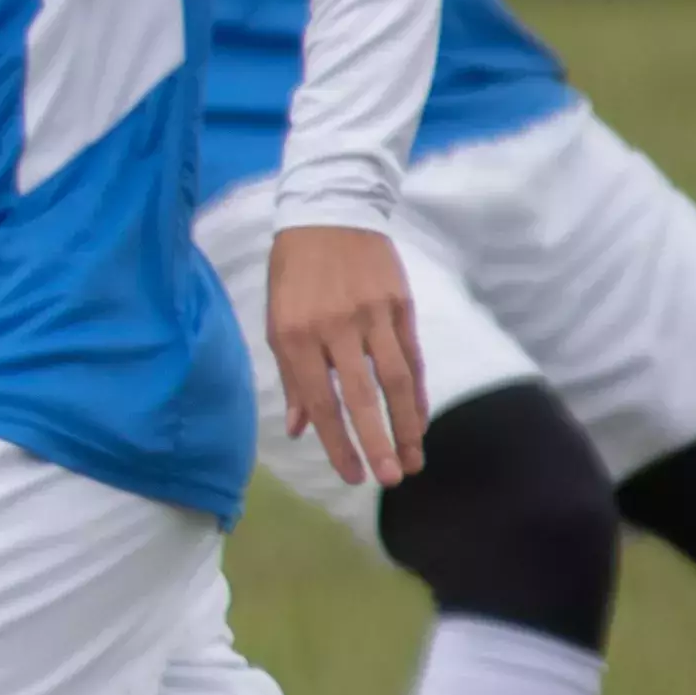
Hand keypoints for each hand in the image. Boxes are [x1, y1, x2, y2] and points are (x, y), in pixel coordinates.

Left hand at [267, 222, 433, 490]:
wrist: (328, 214)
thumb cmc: (295, 275)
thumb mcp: (276, 320)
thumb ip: (290, 377)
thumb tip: (298, 429)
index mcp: (294, 334)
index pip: (318, 399)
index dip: (336, 441)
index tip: (352, 474)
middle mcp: (333, 327)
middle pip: (360, 395)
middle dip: (375, 441)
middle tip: (389, 480)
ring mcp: (371, 315)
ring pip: (394, 379)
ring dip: (406, 424)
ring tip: (414, 459)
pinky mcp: (399, 305)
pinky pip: (411, 356)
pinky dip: (416, 391)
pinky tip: (419, 419)